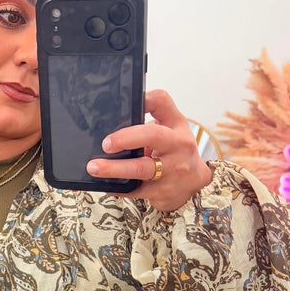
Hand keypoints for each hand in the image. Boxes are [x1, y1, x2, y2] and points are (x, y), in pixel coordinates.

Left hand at [86, 89, 213, 210]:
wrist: (195, 181)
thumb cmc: (175, 150)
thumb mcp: (170, 129)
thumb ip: (148, 122)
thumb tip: (111, 123)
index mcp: (176, 124)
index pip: (161, 102)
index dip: (144, 99)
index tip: (123, 105)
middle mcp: (177, 144)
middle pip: (152, 135)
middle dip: (125, 138)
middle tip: (106, 144)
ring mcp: (172, 169)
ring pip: (141, 168)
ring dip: (114, 169)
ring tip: (94, 167)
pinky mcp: (162, 190)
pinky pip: (135, 190)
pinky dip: (117, 187)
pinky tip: (105, 184)